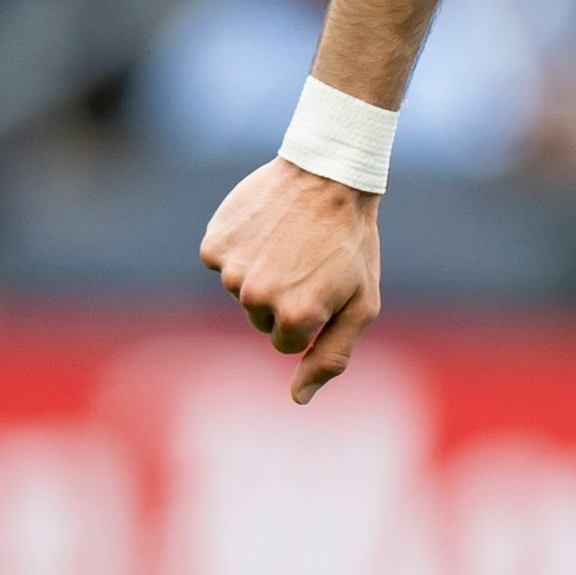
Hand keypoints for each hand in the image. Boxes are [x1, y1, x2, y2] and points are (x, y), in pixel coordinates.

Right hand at [197, 159, 384, 402]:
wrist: (329, 175)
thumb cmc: (352, 245)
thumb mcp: (361, 305)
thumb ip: (332, 357)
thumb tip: (298, 399)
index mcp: (296, 318)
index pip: (285, 343)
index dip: (309, 315)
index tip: (323, 285)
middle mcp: (258, 298)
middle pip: (260, 319)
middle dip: (284, 296)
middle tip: (308, 260)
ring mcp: (232, 271)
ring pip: (241, 292)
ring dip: (262, 271)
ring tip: (290, 240)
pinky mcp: (214, 245)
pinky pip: (222, 263)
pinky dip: (241, 249)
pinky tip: (266, 227)